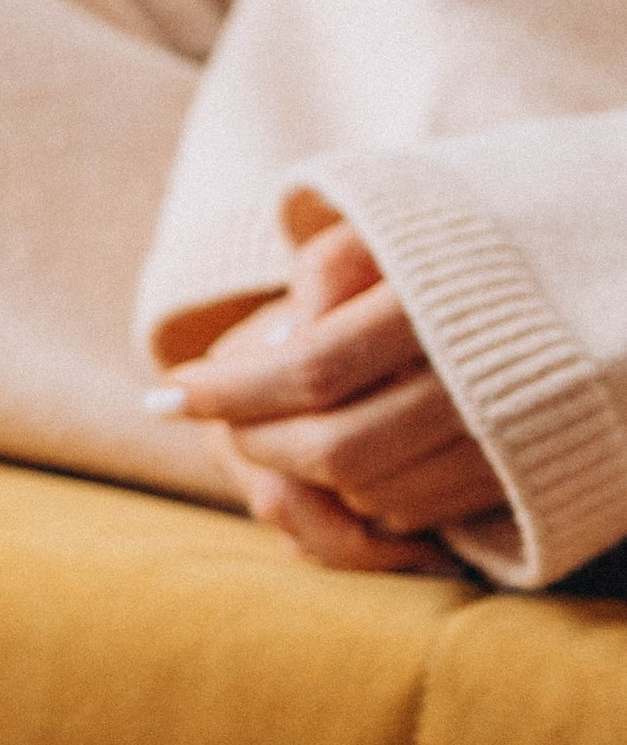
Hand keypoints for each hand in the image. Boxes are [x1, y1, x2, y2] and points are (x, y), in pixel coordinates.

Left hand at [153, 216, 506, 570]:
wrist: (578, 277)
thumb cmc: (449, 249)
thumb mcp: (386, 232)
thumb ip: (325, 272)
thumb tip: (272, 347)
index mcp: (439, 305)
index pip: (311, 368)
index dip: (229, 390)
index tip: (165, 395)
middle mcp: (479, 380)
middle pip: (336, 448)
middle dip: (259, 442)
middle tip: (219, 421)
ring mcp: (503, 437)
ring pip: (371, 492)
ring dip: (308, 474)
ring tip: (281, 428)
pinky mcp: (516, 477)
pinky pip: (415, 513)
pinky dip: (363, 494)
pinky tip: (348, 453)